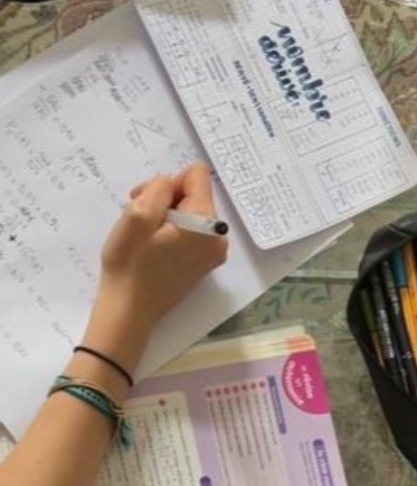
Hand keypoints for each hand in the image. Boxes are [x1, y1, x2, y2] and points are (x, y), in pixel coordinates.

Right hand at [87, 163, 228, 366]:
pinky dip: (171, 231)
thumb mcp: (136, 213)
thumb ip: (159, 188)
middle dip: (166, 198)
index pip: (197, 175)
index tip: (148, 201)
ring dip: (165, 215)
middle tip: (140, 218)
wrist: (129, 311)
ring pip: (190, 212)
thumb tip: (170, 184)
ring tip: (145, 235)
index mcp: (207, 224)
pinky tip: (153, 247)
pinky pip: (190, 231)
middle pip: (194, 193)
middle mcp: (218, 238)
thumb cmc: (129, 264)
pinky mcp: (203, 263)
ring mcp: (212, 253)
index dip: (168, 182)